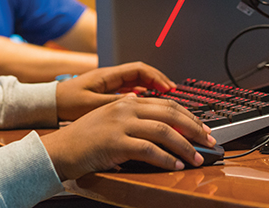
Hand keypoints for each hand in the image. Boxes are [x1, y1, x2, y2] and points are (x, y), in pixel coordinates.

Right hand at [40, 95, 215, 179]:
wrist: (59, 150)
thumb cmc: (84, 140)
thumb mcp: (109, 121)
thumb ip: (131, 118)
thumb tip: (160, 127)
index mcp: (125, 102)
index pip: (165, 104)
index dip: (188, 116)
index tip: (202, 128)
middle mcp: (125, 108)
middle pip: (170, 113)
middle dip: (194, 128)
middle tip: (209, 141)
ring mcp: (120, 124)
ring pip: (164, 131)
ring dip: (185, 146)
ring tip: (196, 158)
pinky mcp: (115, 142)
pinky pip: (149, 150)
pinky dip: (166, 158)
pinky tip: (175, 165)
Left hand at [55, 61, 175, 121]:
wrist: (51, 103)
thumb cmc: (67, 101)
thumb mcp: (90, 104)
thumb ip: (113, 102)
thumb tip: (136, 99)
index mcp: (108, 75)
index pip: (139, 69)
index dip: (156, 78)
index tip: (169, 89)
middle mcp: (112, 76)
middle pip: (143, 74)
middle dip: (160, 83)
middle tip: (174, 95)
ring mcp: (110, 84)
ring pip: (138, 83)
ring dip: (153, 90)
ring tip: (166, 102)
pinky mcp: (108, 93)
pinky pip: (131, 90)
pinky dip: (143, 97)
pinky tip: (150, 108)